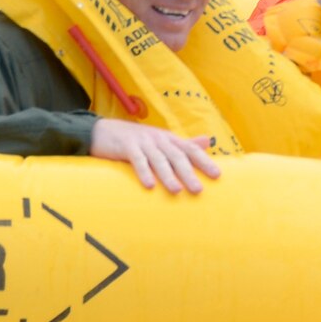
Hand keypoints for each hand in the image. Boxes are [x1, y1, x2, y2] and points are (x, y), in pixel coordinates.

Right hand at [89, 119, 222, 192]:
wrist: (103, 131)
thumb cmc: (138, 140)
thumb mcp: (162, 140)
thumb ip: (184, 143)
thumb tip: (208, 141)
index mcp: (169, 139)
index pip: (190, 149)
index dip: (204, 161)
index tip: (217, 175)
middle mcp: (158, 139)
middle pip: (177, 156)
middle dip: (188, 173)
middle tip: (198, 190)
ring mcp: (142, 141)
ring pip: (158, 159)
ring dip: (168, 175)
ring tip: (176, 190)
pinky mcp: (126, 146)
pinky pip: (137, 160)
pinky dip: (143, 172)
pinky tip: (149, 185)